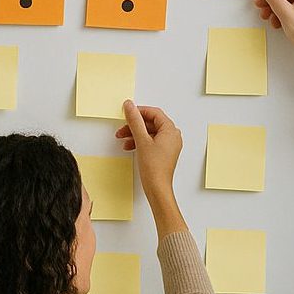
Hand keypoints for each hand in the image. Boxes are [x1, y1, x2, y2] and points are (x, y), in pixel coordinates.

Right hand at [115, 101, 186, 237]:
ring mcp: (168, 145)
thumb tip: (130, 106)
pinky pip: (150, 142)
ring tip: (122, 139)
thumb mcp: (141, 140)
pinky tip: (129, 147)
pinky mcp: (163, 153)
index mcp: (170, 130)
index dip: (139, 111)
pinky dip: (139, 142)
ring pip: (149, 133)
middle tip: (122, 128)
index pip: (154, 113)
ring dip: (135, 134)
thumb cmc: (154, 167)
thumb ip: (135, 121)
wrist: (157, 188)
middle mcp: (172, 136)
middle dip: (134, 125)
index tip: (127, 112)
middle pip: (151, 123)